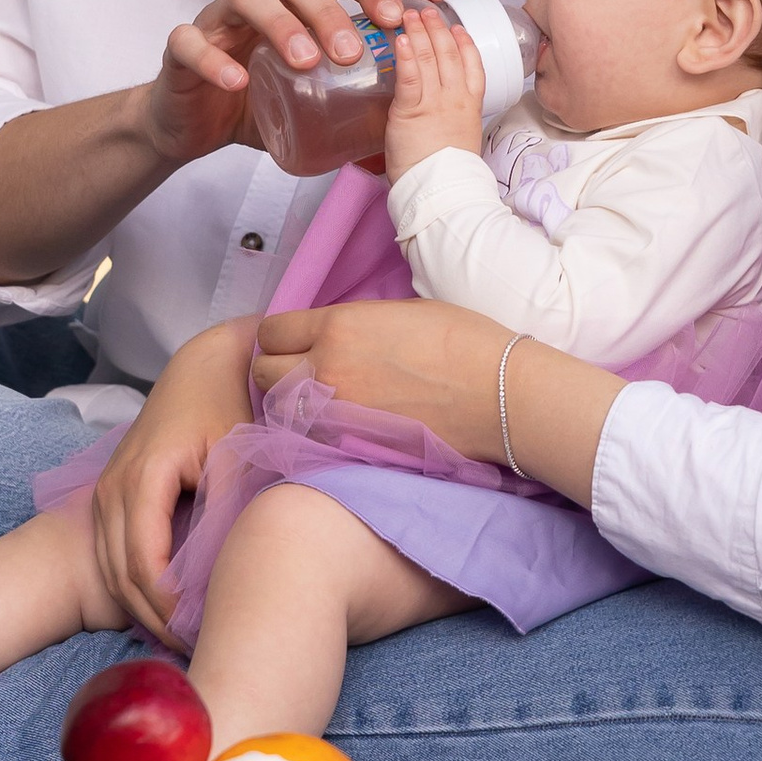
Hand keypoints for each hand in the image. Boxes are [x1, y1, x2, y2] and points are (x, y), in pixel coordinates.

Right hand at [91, 320, 257, 639]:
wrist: (205, 366)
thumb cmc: (228, 405)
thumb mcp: (238, 455)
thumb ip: (227, 509)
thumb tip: (222, 574)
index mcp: (143, 478)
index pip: (145, 564)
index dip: (169, 609)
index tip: (204, 636)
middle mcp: (114, 488)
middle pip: (121, 576)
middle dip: (156, 620)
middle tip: (199, 652)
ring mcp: (106, 492)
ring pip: (112, 571)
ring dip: (144, 609)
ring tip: (187, 639)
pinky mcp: (113, 496)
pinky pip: (115, 555)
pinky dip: (136, 588)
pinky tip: (171, 611)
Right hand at [141, 0, 414, 163]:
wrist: (196, 125)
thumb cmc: (259, 98)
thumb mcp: (314, 92)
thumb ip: (357, 90)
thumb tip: (415, 105)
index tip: (395, 18)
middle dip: (329, 9)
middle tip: (352, 53)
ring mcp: (218, 17)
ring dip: (281, 24)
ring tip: (305, 62)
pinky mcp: (181, 47)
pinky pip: (191, 41)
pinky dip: (215, 59)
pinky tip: (239, 81)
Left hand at [256, 298, 621, 503]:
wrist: (499, 394)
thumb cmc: (463, 342)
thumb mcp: (400, 312)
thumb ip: (354, 323)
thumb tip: (334, 334)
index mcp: (338, 325)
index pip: (271, 330)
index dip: (281, 336)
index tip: (296, 342)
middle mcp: (326, 368)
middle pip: (262, 372)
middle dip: (276, 371)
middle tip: (302, 373)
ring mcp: (335, 414)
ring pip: (280, 412)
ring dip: (291, 406)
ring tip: (320, 403)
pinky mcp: (350, 447)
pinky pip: (309, 440)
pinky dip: (314, 434)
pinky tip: (340, 425)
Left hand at [384, 6, 486, 177]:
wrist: (441, 191)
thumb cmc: (448, 176)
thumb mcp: (460, 142)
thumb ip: (449, 123)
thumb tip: (435, 121)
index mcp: (470, 107)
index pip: (473, 66)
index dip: (465, 43)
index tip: (457, 27)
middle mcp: (455, 100)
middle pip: (449, 54)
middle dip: (437, 27)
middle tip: (428, 9)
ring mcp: (435, 103)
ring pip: (430, 59)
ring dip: (420, 32)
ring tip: (411, 13)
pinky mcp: (411, 111)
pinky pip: (409, 76)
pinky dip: (406, 55)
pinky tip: (403, 38)